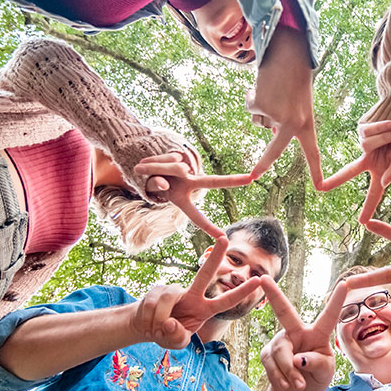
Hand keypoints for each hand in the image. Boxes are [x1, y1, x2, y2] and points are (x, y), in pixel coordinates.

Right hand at [129, 236, 261, 347]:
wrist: (145, 328)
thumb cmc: (166, 334)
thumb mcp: (176, 342)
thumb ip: (177, 337)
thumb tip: (171, 323)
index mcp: (204, 309)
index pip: (226, 301)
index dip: (242, 291)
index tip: (259, 279)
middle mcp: (192, 295)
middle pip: (204, 273)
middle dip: (215, 256)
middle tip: (224, 238)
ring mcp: (174, 290)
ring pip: (169, 298)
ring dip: (159, 319)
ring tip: (157, 328)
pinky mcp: (157, 289)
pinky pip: (153, 304)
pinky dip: (149, 318)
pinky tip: (149, 322)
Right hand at [135, 152, 252, 238]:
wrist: (140, 162)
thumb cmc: (148, 180)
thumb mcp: (151, 189)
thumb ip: (157, 185)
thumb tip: (166, 179)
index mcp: (184, 196)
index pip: (197, 215)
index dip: (208, 227)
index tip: (223, 237)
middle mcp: (190, 181)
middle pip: (212, 182)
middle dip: (232, 181)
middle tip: (251, 179)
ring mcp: (187, 168)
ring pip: (175, 168)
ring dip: (156, 168)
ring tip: (145, 170)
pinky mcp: (182, 154)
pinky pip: (168, 158)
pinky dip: (154, 162)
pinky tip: (149, 161)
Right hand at [247, 27, 322, 187]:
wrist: (288, 54)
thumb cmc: (295, 79)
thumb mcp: (297, 105)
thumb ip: (286, 122)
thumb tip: (269, 134)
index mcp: (306, 123)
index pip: (313, 152)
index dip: (317, 170)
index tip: (321, 188)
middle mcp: (292, 123)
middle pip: (275, 149)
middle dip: (262, 164)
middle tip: (253, 177)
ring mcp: (275, 115)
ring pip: (259, 121)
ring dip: (262, 107)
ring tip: (274, 90)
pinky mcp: (260, 106)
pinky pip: (251, 108)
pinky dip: (252, 97)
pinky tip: (263, 85)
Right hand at [259, 276, 346, 390]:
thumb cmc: (317, 377)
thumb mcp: (325, 372)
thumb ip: (317, 363)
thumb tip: (298, 359)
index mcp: (317, 333)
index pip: (328, 316)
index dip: (336, 301)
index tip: (344, 284)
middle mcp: (297, 331)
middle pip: (284, 312)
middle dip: (274, 294)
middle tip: (263, 279)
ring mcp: (280, 341)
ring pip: (282, 352)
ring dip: (290, 372)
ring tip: (299, 385)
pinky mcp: (268, 353)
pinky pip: (271, 364)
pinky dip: (280, 378)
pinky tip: (287, 384)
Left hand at [320, 120, 390, 222]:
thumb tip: (383, 184)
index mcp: (381, 170)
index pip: (375, 192)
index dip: (369, 207)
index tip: (362, 222)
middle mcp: (370, 159)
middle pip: (350, 171)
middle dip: (336, 180)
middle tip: (321, 189)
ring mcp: (363, 144)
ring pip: (366, 146)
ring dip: (384, 138)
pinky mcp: (360, 130)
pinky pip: (366, 132)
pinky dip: (380, 128)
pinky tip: (390, 123)